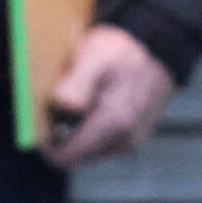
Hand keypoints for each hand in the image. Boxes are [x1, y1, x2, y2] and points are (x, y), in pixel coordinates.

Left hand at [43, 23, 172, 166]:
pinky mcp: (133, 138)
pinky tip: (95, 102)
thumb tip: (60, 110)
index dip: (46, 142)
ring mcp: (130, 142)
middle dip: (62, 134)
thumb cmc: (123, 49)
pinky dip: (92, 129)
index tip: (40, 118)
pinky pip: (101, 144)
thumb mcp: (94, 53)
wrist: (161, 45)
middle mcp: (124, 141)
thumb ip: (76, 83)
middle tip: (61, 102)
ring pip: (87, 151)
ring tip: (82, 98)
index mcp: (113, 123)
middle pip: (75, 155)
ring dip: (77, 131)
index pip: (65, 157)